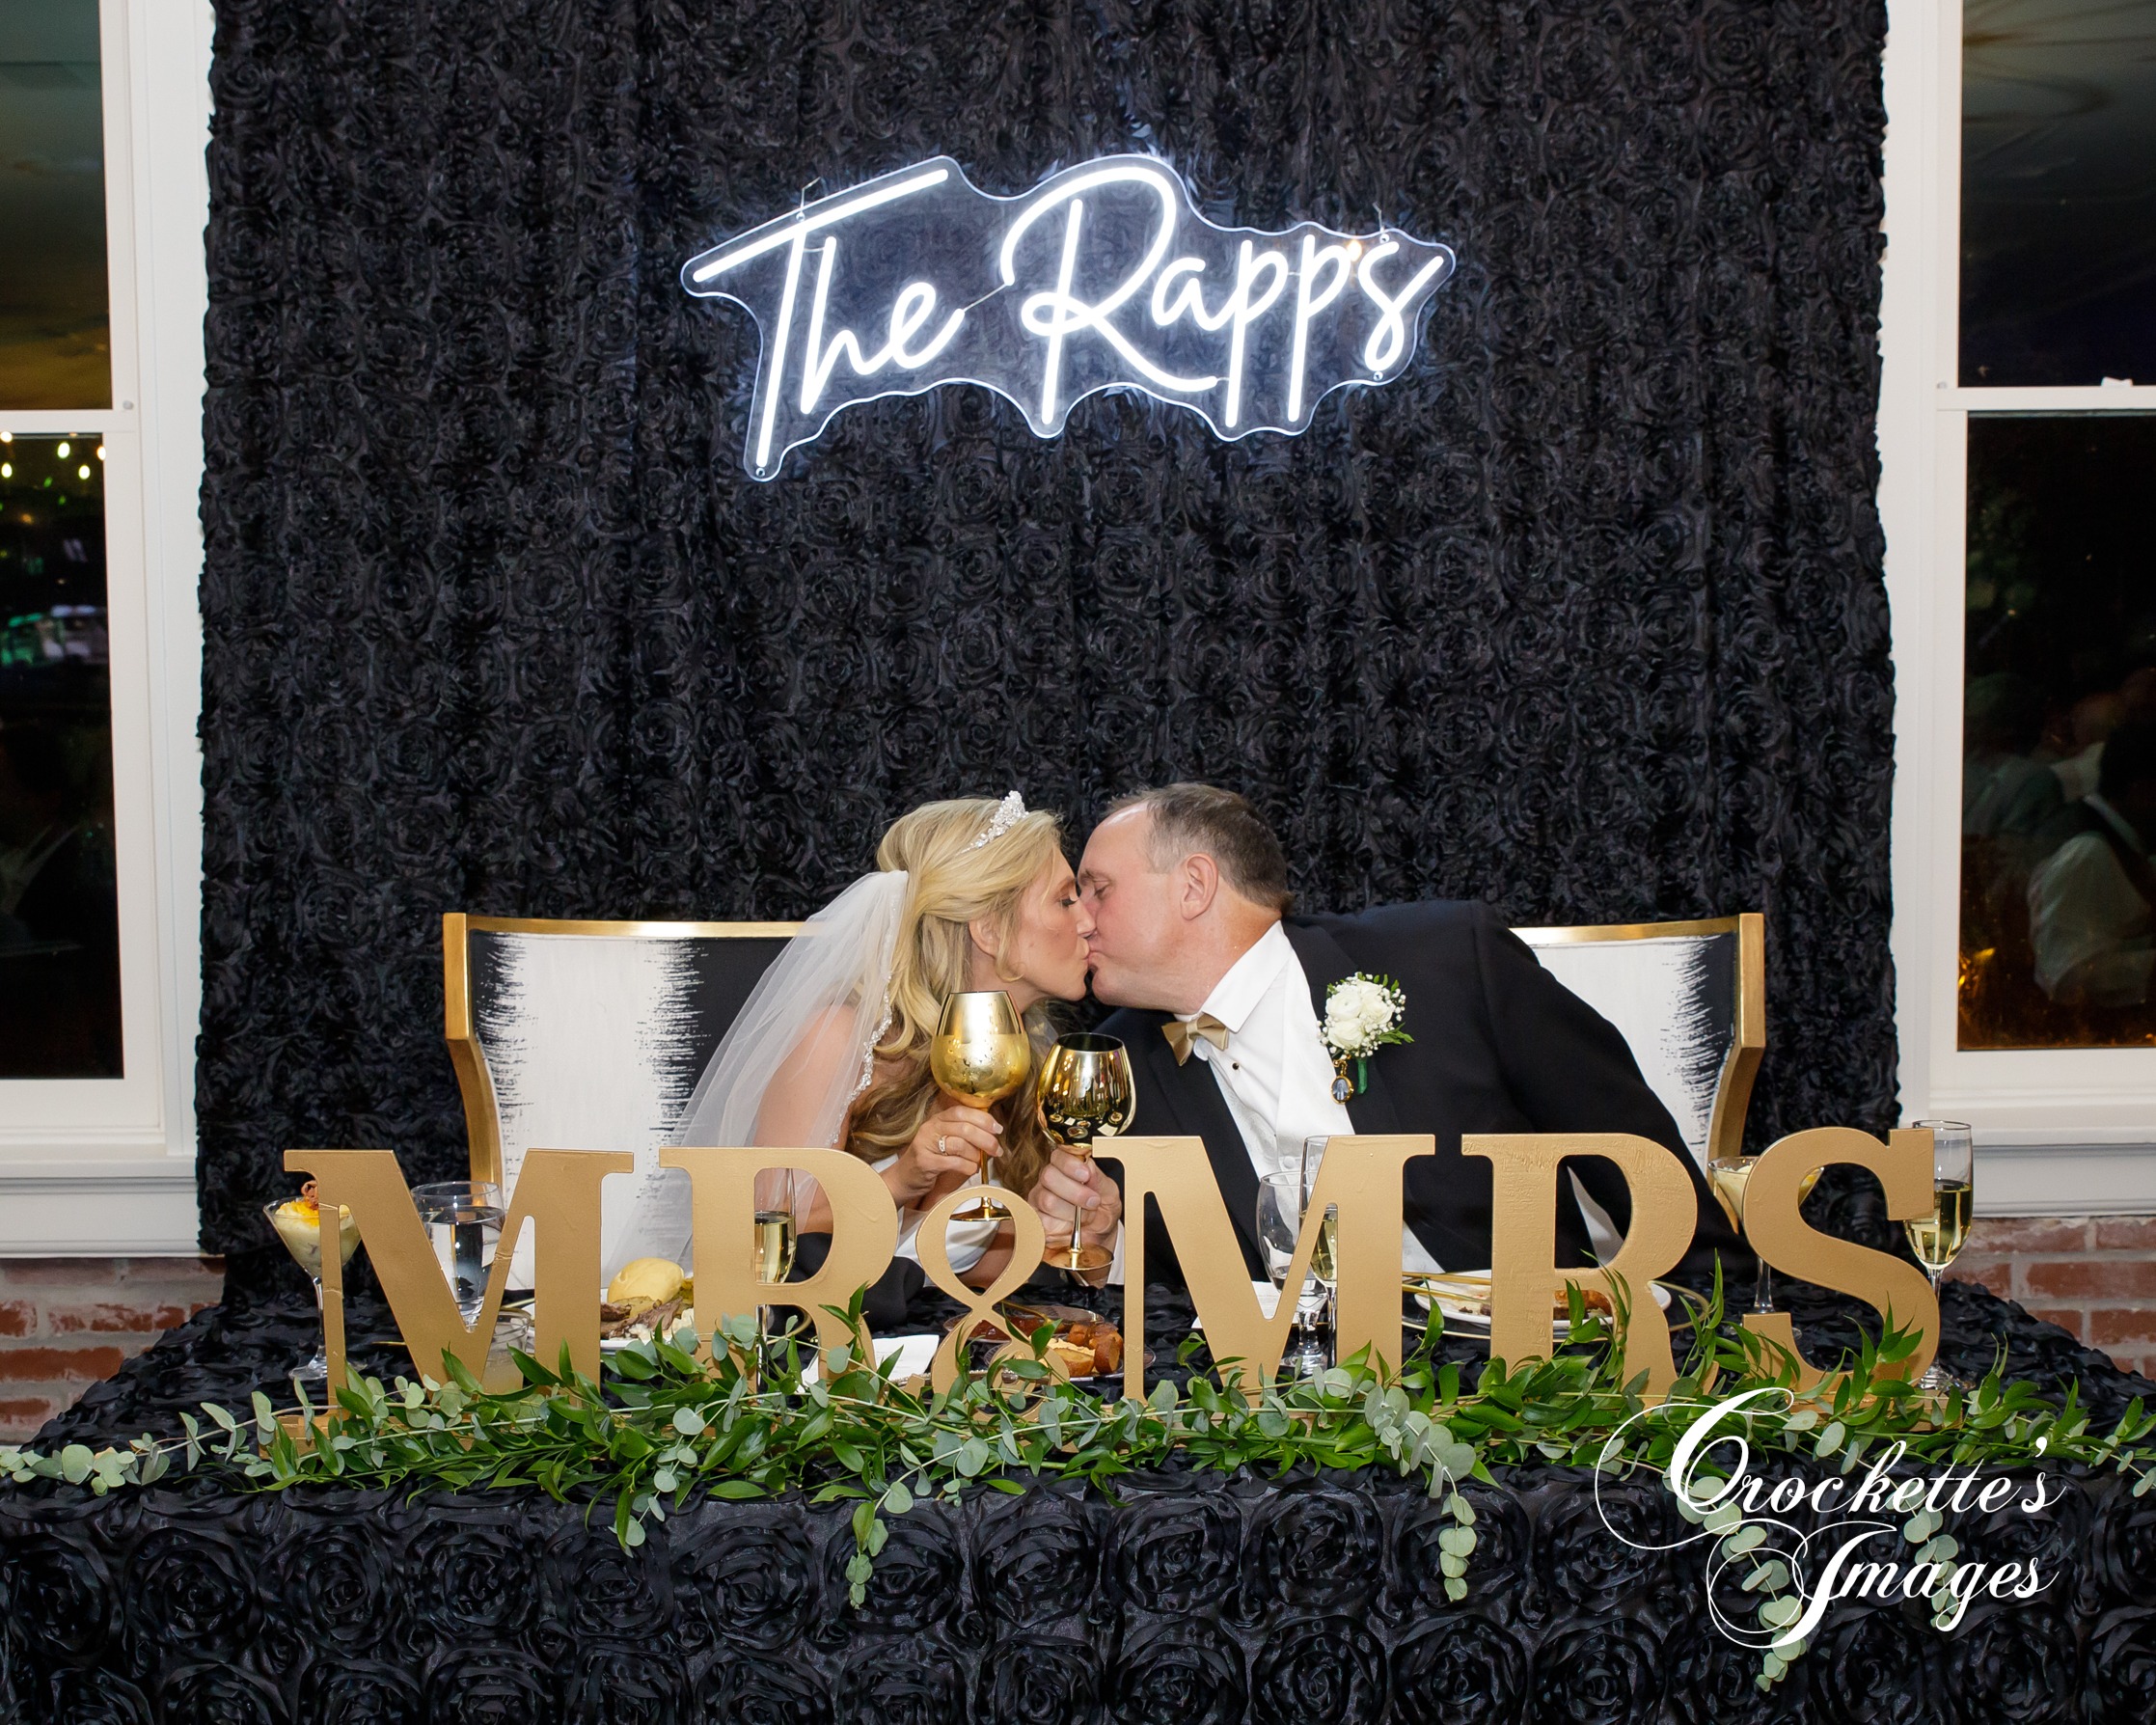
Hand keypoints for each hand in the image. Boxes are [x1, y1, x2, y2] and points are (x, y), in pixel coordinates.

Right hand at [882, 1100, 999, 1207]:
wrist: (903, 1178)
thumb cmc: (929, 1159)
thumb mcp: (944, 1141)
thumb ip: (963, 1134)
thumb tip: (991, 1133)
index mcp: (937, 1120)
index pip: (962, 1111)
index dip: (983, 1119)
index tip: (997, 1128)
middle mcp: (930, 1128)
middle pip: (965, 1128)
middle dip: (986, 1139)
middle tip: (996, 1149)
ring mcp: (926, 1144)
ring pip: (961, 1144)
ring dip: (976, 1155)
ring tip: (979, 1161)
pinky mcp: (926, 1162)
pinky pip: (955, 1162)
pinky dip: (968, 1167)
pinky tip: (971, 1170)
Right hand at [1033, 1147, 1121, 1255]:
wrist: (1099, 1236)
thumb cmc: (1102, 1210)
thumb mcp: (1109, 1193)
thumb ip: (1099, 1179)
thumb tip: (1088, 1166)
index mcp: (1065, 1166)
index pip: (1058, 1156)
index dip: (1070, 1164)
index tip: (1086, 1175)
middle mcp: (1048, 1180)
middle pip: (1049, 1176)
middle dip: (1075, 1192)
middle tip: (1092, 1201)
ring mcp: (1038, 1200)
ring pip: (1048, 1201)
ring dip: (1072, 1212)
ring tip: (1085, 1216)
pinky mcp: (1036, 1221)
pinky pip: (1044, 1222)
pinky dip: (1063, 1227)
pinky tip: (1072, 1227)